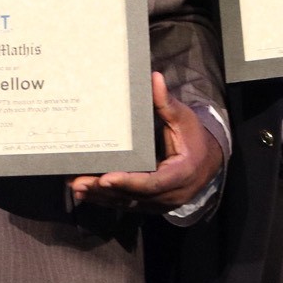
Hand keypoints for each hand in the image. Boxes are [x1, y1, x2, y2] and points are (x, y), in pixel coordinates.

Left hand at [69, 72, 221, 211]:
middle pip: (134, 196)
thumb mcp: (183, 118)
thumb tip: (154, 78)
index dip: (129, 181)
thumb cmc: (193, 137)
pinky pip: (127, 204)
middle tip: (78, 182)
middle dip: (105, 190)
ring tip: (75, 186)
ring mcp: (161, 203)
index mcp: (182, 173)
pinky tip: (85, 194)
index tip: (105, 178)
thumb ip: (166, 103)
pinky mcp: (151, 205)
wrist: (207, 160)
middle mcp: (172, 194)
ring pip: (128, 203)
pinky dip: (106, 200)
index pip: (153, 181)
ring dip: (100, 197)